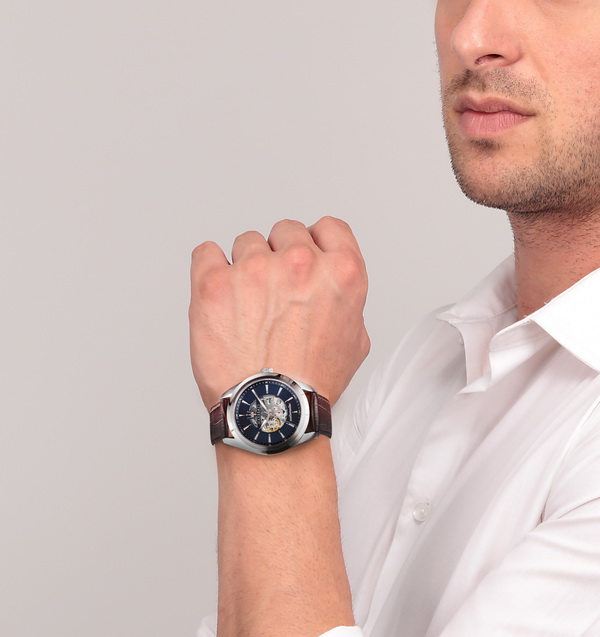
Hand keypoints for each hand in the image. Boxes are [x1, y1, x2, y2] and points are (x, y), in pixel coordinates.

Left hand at [190, 217, 369, 409]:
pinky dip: (210, 267)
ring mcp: (255, 269)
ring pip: (246, 242)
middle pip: (286, 231)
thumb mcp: (356, 340)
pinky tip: (220, 294)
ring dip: (246, 267)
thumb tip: (331, 290)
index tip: (305, 255)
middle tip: (274, 293)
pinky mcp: (214, 282)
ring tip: (247, 307)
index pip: (328, 227)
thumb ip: (346, 301)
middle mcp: (301, 263)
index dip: (316, 241)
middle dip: (280, 256)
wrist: (273, 409)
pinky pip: (207, 251)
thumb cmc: (312, 382)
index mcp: (342, 272)